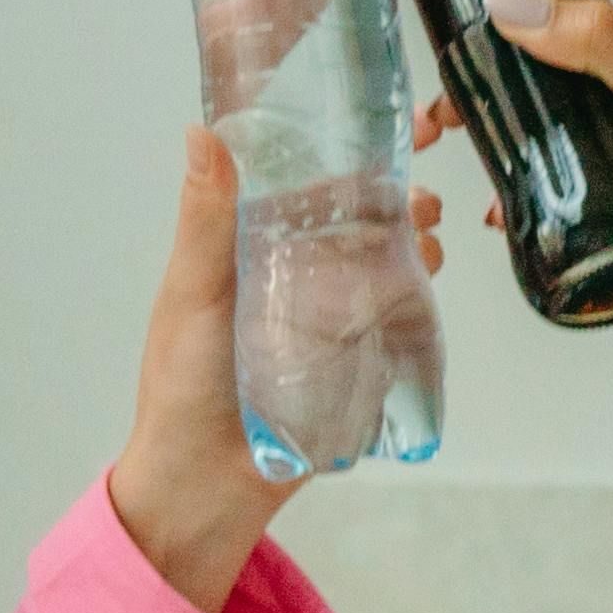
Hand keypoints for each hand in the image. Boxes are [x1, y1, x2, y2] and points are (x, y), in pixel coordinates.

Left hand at [106, 124, 441, 612]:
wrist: (207, 486)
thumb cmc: (182, 386)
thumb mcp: (193, 293)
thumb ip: (206, 220)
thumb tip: (200, 133)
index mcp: (252, 245)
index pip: (309, 181)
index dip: (350, 149)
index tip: (391, 125)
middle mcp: (296, 273)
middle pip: (359, 219)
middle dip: (400, 196)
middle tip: (426, 195)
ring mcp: (331, 316)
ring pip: (385, 263)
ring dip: (414, 242)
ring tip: (430, 239)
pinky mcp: (358, 360)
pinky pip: (397, 319)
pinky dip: (417, 295)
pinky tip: (428, 282)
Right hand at [468, 0, 612, 361]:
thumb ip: (608, 49)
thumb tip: (519, 6)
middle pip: (578, 27)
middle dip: (517, 31)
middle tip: (460, 43)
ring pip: (559, 101)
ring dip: (506, 108)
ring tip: (453, 125)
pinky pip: (562, 168)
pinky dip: (523, 177)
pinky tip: (497, 200)